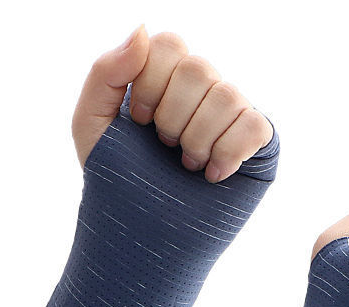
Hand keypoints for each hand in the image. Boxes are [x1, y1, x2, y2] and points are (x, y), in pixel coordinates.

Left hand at [72, 25, 272, 181]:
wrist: (144, 236)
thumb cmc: (117, 183)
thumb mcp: (92, 124)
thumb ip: (105, 72)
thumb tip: (142, 29)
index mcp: (165, 80)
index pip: (169, 45)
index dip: (151, 83)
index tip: (139, 122)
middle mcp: (201, 93)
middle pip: (198, 68)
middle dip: (173, 116)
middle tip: (165, 147)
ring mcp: (231, 118)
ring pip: (227, 96)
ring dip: (198, 138)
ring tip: (188, 165)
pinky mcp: (256, 146)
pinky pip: (255, 125)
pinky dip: (229, 150)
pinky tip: (213, 175)